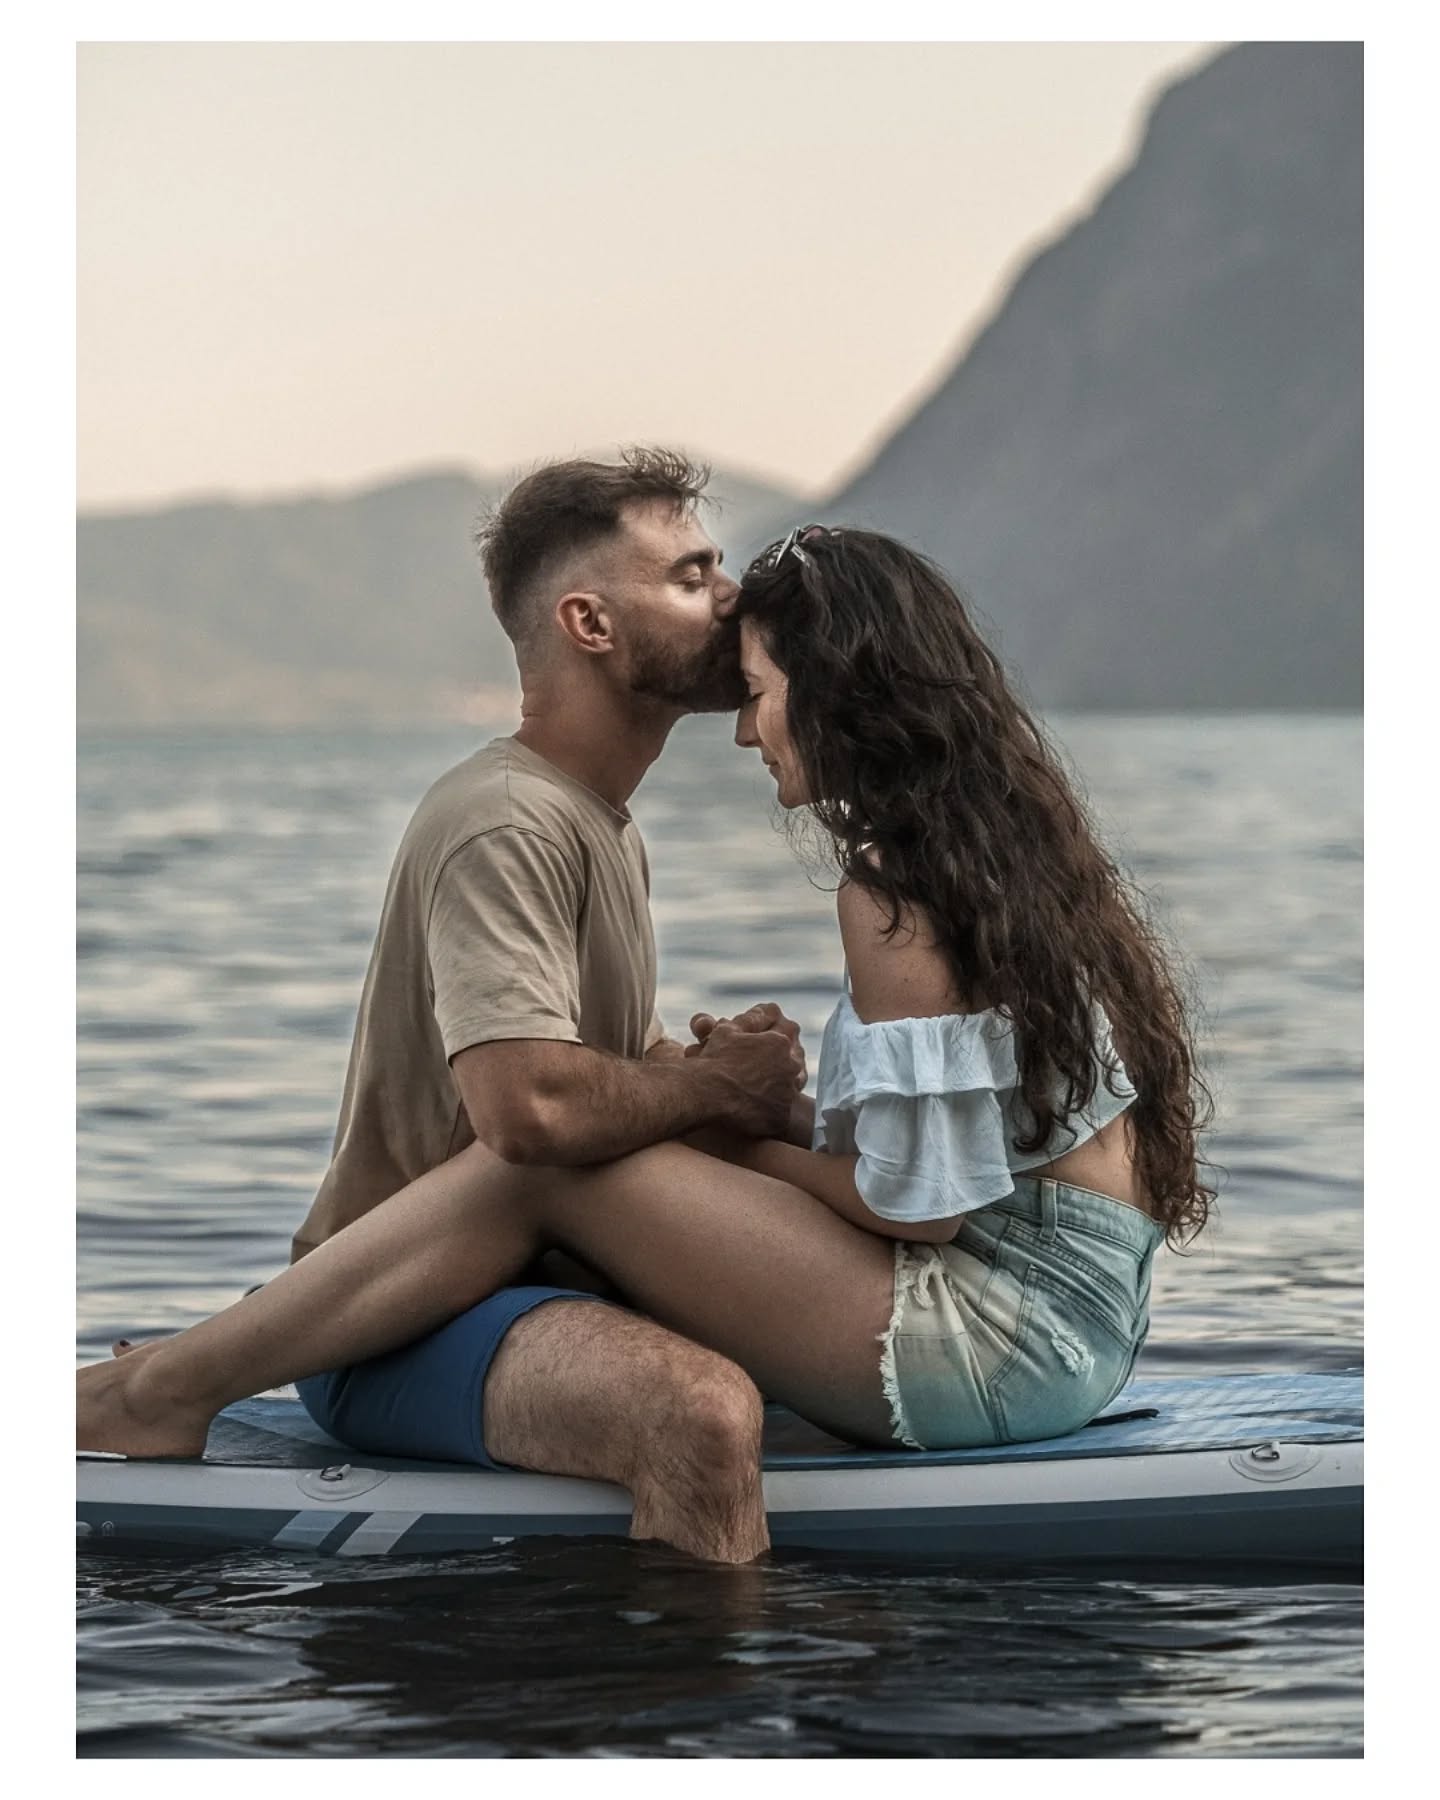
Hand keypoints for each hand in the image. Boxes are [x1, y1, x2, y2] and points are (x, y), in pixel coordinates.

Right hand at [688, 1015, 801, 1137]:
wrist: (704, 1093)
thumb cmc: (714, 1059)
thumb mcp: (728, 1030)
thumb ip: (751, 1019)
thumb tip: (766, 1010)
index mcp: (780, 1043)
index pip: (790, 1031)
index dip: (777, 1035)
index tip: (766, 1044)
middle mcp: (790, 1066)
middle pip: (796, 1060)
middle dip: (783, 1061)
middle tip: (763, 1067)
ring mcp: (787, 1093)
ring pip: (791, 1086)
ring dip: (780, 1085)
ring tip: (759, 1087)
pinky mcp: (780, 1117)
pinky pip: (782, 1112)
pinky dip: (772, 1110)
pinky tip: (757, 1108)